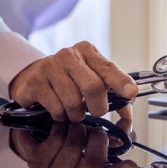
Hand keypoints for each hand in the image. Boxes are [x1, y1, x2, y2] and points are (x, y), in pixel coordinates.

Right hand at [9, 41, 137, 121]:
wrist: (36, 76)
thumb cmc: (72, 78)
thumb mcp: (94, 79)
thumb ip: (113, 93)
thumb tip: (127, 111)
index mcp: (88, 52)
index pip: (109, 68)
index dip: (121, 82)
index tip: (131, 92)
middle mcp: (69, 55)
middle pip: (93, 87)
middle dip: (98, 107)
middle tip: (96, 111)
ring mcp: (50, 67)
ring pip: (74, 102)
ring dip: (78, 114)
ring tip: (75, 109)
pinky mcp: (35, 82)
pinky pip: (57, 109)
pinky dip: (62, 115)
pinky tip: (60, 109)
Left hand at [10, 120, 137, 167]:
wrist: (42, 147)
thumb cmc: (76, 147)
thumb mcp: (97, 145)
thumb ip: (114, 140)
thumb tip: (124, 131)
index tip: (132, 166)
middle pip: (93, 164)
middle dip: (98, 139)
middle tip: (96, 130)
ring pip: (73, 148)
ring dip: (78, 130)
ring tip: (76, 128)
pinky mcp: (36, 163)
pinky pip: (55, 139)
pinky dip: (60, 127)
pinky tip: (60, 129)